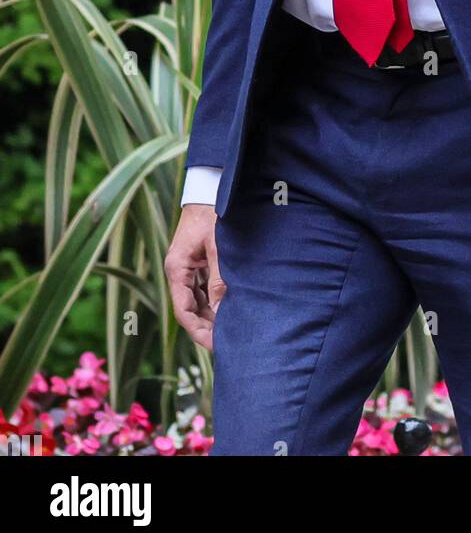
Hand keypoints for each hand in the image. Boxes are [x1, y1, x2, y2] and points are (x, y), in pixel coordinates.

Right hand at [164, 205, 225, 351]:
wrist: (212, 187)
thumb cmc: (214, 213)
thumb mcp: (218, 246)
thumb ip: (219, 279)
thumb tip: (220, 312)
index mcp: (177, 268)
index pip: (184, 311)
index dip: (199, 332)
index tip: (217, 346)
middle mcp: (179, 271)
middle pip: (190, 309)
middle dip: (207, 328)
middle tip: (228, 344)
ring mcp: (189, 267)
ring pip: (198, 301)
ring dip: (212, 316)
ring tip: (232, 332)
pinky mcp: (199, 261)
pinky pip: (204, 288)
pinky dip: (215, 301)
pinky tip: (230, 311)